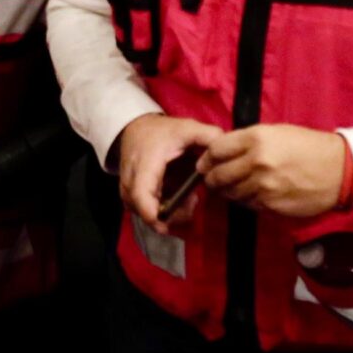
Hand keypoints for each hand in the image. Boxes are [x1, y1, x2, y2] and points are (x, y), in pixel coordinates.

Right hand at [116, 113, 220, 229]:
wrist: (136, 129)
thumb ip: (209, 135)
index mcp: (145, 164)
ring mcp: (127, 191)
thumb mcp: (187, 128)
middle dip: (171, 216)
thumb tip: (226, 146)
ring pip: (145, 214)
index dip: (152, 214)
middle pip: (144, 211)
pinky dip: (164, 212)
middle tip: (193, 202)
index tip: (167, 224)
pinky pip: (146, 212)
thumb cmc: (162, 131)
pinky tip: (178, 199)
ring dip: (170, 214)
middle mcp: (131, 180)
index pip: (141, 195)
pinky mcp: (130, 197)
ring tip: (189, 199)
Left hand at [201, 124, 348, 217]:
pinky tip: (252, 193)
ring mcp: (264, 186)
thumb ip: (247, 140)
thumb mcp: (276, 132)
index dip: (207, 157)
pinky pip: (248, 204)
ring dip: (228, 191)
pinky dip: (246, 200)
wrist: (339, 169)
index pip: (217, 149)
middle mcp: (257, 162)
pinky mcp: (272, 205)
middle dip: (211, 178)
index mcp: (257, 138)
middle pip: (218, 174)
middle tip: (211, 178)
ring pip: (231, 193)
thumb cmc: (307, 146)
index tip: (205, 162)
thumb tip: (222, 151)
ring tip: (231, 187)